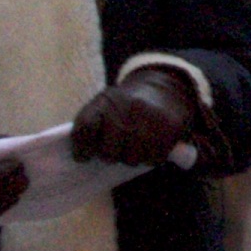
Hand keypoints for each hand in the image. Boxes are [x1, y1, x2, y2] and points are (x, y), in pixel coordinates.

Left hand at [71, 67, 202, 169]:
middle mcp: (128, 107)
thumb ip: (87, 126)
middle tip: (114, 148)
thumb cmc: (124, 107)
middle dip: (108, 155)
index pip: (86, 127)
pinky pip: (152, 159)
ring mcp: (150, 118)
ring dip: (130, 157)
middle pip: (108, 153)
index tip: (83, 156)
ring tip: (133, 144)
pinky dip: (149, 156)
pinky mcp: (170, 129)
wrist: (162, 91)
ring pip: (131, 159)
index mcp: (106, 100)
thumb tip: (80, 156)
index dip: (81, 147)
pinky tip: (149, 144)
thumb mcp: (102, 106)